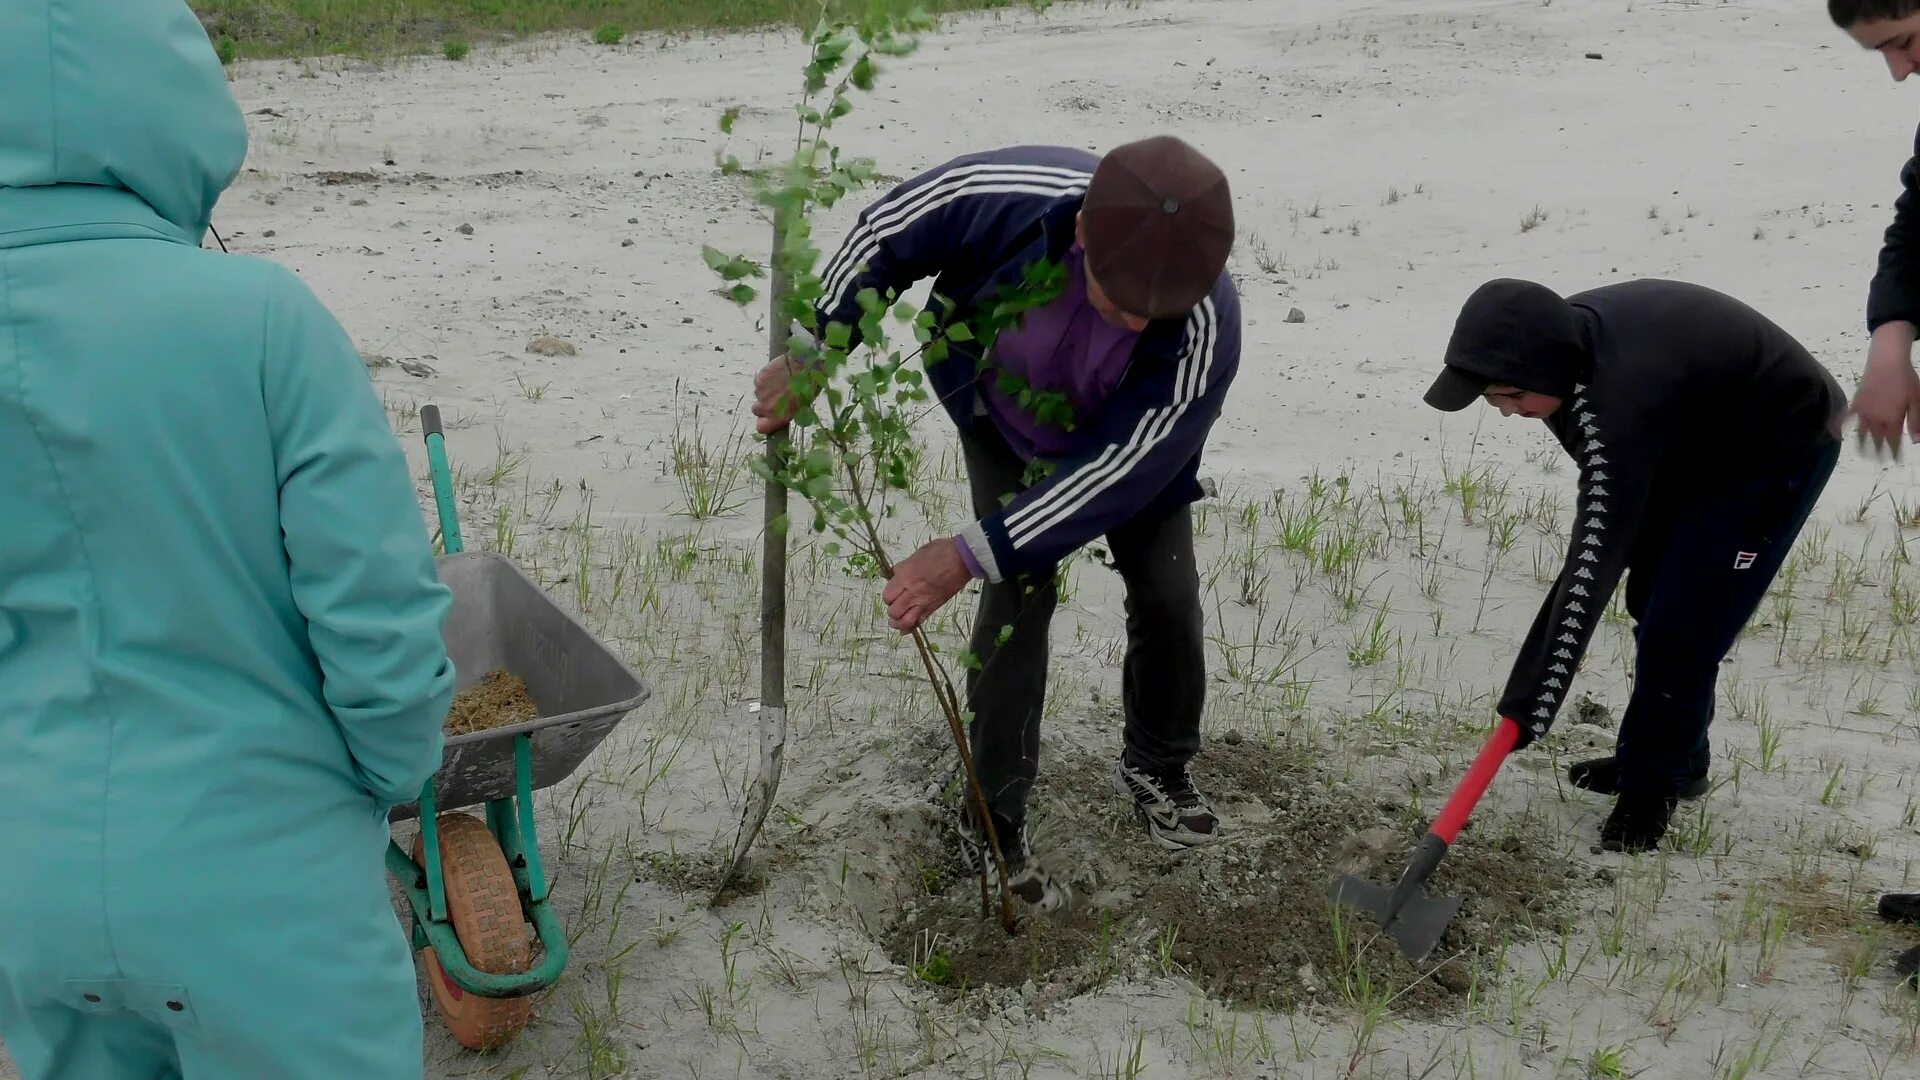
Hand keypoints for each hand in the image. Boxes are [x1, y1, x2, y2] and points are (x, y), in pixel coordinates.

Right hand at [751, 354, 817, 434]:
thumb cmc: (808, 387)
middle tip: (775, 398)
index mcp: (777, 417)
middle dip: (763, 405)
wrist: (804, 365)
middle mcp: (766, 407)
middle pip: (756, 410)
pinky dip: (765, 380)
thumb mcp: (801, 407)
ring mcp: (760, 392)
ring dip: (766, 391)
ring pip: (758, 394)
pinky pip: (759, 383)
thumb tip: (780, 414)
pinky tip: (777, 375)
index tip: (767, 419)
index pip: (760, 427)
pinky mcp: (758, 379)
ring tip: (780, 383)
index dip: (763, 423)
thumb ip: (786, 413)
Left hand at [882, 538, 972, 633]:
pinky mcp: (934, 606)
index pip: (887, 594)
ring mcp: (923, 601)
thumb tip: (896, 575)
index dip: (888, 596)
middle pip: (893, 610)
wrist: (962, 558)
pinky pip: (918, 622)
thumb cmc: (941, 551)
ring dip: (898, 622)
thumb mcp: (916, 555)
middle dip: (892, 609)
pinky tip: (906, 628)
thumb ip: (904, 567)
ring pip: (903, 621)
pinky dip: (910, 627)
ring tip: (898, 620)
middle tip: (896, 605)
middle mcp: (911, 591)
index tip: (893, 593)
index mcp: (905, 575)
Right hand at [1846, 322, 1919, 457]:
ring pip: (1861, 433)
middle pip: (1877, 440)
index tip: (1896, 460)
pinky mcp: (1855, 403)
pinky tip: (1835, 435)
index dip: (1894, 452)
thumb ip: (1916, 421)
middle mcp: (1876, 418)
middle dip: (1878, 452)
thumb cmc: (1906, 379)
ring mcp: (1864, 412)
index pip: (1893, 441)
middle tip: (1880, 461)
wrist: (1888, 361)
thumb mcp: (1918, 400)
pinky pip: (1844, 418)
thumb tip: (1916, 441)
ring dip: (1861, 445)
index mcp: (1893, 419)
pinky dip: (1838, 427)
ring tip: (1863, 454)